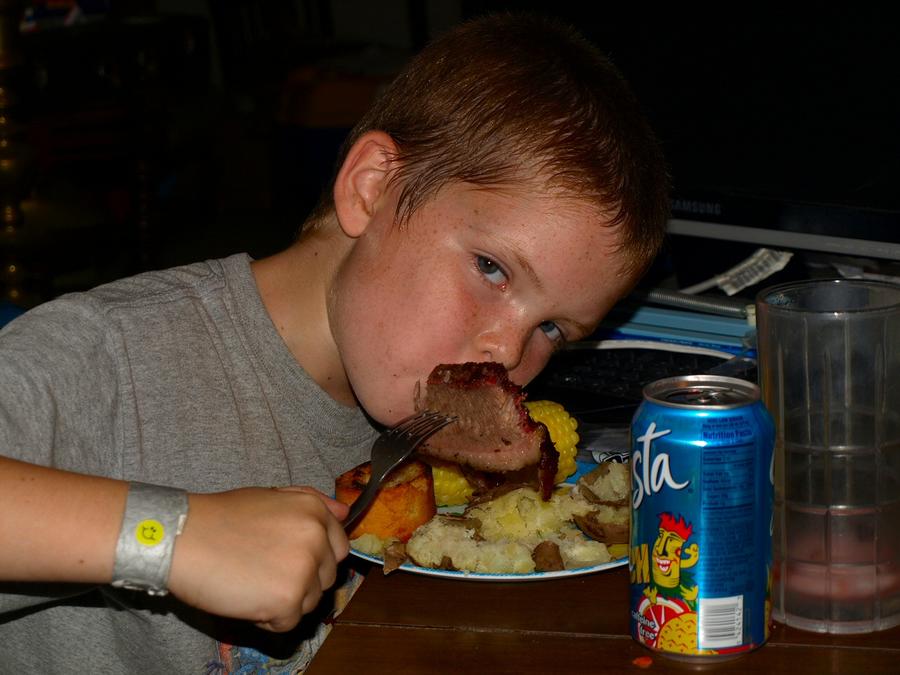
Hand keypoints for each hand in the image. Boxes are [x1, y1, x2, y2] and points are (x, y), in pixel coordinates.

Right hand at [167, 486, 349, 631]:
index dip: (316, 559)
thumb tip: (346, 513)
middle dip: (301, 581)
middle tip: (263, 571)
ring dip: (285, 600)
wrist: (181, 537)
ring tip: (251, 581)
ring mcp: (304, 569)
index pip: (339, 547)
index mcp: (314, 510)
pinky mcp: (288, 599)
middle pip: (327, 578)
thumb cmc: (220, 518)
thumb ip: (312, 503)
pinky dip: (268, 618)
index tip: (290, 562)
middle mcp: (316, 536)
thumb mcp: (272, 496)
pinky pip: (289, 622)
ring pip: (310, 602)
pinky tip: (245, 596)